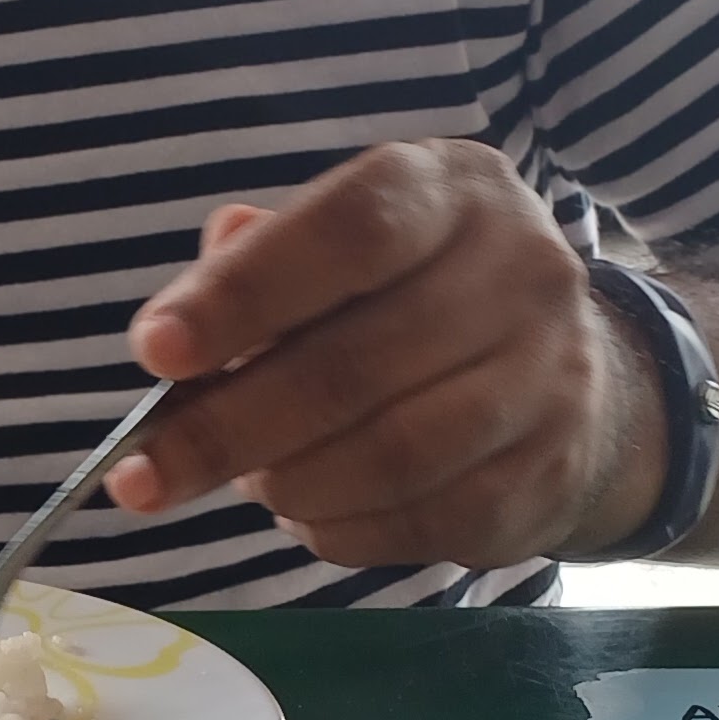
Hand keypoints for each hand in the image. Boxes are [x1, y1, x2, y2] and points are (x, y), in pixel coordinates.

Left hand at [108, 141, 664, 569]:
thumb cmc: (415, 298)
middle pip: (354, 365)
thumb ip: (259, 269)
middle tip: (142, 476)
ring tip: (246, 482)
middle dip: (227, 429)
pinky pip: (420, 522)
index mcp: (456, 191)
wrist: (576, 377)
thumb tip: (176, 327)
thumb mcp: (346, 246)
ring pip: (389, 457)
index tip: (154, 352)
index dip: (244, 295)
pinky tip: (307, 511)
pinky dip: (338, 528)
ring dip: (286, 484)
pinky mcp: (549, 473)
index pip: (350, 232)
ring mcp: (550, 378)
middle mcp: (523, 272)